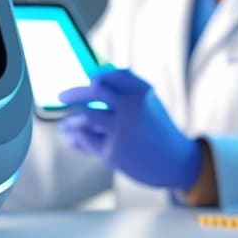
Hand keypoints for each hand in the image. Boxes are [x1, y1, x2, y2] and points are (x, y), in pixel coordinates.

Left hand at [56, 68, 202, 190]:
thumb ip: (125, 93)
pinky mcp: (114, 150)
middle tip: (61, 97)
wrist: (177, 163)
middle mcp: (132, 106)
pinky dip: (77, 137)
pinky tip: (73, 139)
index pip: (112, 75)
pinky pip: (87, 138)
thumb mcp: (149, 106)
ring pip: (86, 114)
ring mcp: (122, 128)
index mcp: (142, 92)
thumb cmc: (158, 132)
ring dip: (71, 119)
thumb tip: (92, 78)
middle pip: (94, 91)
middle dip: (74, 93)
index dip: (96, 77)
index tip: (88, 81)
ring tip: (65, 124)